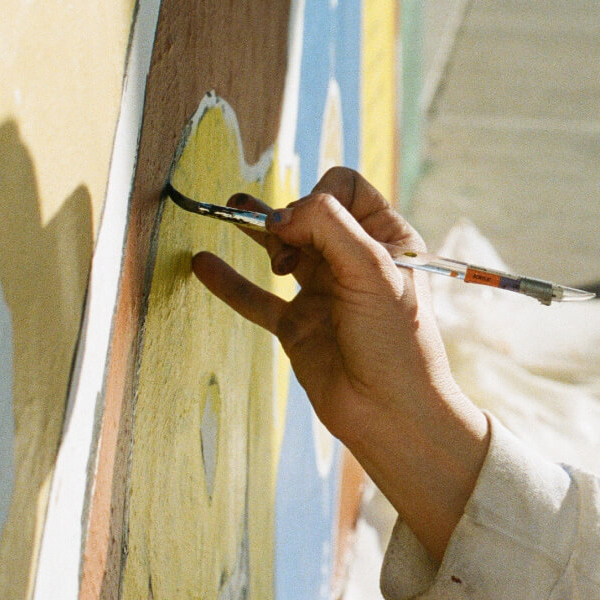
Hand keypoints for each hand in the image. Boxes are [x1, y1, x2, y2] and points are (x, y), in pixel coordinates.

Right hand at [192, 166, 488, 560]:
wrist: (389, 412)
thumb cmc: (396, 340)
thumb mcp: (373, 270)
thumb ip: (327, 226)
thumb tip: (279, 215)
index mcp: (387, 238)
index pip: (344, 188)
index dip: (318, 197)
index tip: (305, 226)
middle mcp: (354, 259)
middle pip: (309, 213)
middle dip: (287, 217)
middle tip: (283, 249)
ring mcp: (324, 291)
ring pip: (281, 248)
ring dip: (254, 230)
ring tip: (227, 209)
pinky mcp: (298, 325)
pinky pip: (256, 297)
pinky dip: (229, 282)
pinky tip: (203, 264)